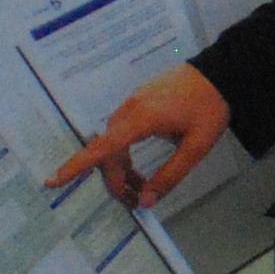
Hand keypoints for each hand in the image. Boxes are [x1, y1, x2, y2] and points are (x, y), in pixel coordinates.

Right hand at [47, 61, 229, 209]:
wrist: (221, 71)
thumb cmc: (211, 108)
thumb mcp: (196, 147)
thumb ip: (170, 176)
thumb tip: (144, 201)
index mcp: (142, 119)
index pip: (103, 147)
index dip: (77, 165)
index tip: (53, 180)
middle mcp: (130, 109)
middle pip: (109, 151)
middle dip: (115, 180)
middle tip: (133, 202)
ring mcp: (133, 102)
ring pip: (114, 142)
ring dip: (121, 167)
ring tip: (139, 188)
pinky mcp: (138, 100)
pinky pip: (121, 131)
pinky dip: (124, 152)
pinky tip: (138, 167)